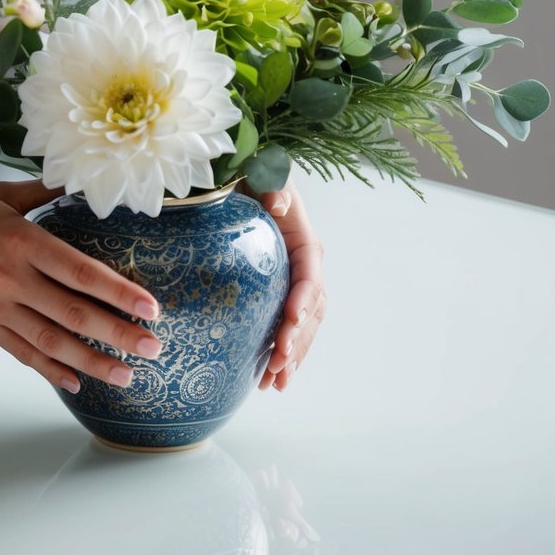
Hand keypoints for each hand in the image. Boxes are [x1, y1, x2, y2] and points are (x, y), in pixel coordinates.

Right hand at [0, 179, 162, 393]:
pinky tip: (76, 381)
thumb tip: (83, 179)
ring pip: (51, 342)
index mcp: (22, 241)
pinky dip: (50, 369)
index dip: (119, 293)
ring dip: (92, 361)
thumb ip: (46, 193)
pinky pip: (21, 352)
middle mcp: (9, 278)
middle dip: (118, 334)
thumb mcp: (3, 195)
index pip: (81, 273)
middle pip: (73, 313)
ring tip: (125, 375)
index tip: (151, 308)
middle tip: (153, 347)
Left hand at [253, 181, 325, 391]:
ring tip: (275, 383)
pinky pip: (289, 329)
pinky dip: (284, 355)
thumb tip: (278, 205)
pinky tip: (270, 380)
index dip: (304, 297)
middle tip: (278, 364)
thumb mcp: (262, 170)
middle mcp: (304, 265)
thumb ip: (273, 180)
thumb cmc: (251, 174)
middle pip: (311, 307)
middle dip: (298, 338)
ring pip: (303, 326)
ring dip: (293, 356)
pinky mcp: (279, 296)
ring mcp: (293, 283)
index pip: (309, 271)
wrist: (243, 182)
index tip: (291, 318)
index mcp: (302, 239)